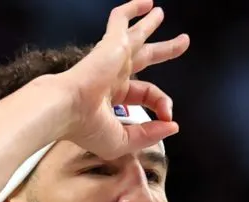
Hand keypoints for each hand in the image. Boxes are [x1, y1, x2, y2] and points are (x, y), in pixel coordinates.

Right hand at [57, 0, 188, 158]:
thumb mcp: (124, 140)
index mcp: (113, 96)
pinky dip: (132, 9)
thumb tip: (172, 126)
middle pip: (146, 58)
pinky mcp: (111, 44)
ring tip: (160, 13)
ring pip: (136, 34)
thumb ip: (149, 134)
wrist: (66, 109)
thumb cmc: (87, 128)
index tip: (169, 117)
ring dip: (150, 23)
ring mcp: (112, 57)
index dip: (162, 104)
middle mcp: (113, 74)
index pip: (147, 94)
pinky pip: (120, 20)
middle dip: (166, 50)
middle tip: (182, 42)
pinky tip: (147, 3)